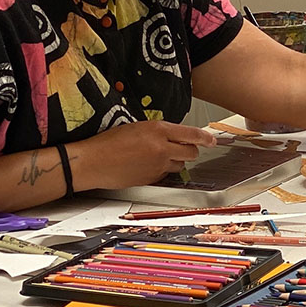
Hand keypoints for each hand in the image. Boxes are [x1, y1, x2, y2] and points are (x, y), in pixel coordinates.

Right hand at [78, 120, 215, 189]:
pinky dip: (162, 170)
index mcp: (158, 130)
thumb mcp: (137, 127)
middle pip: (191, 152)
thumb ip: (158, 131)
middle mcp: (161, 148)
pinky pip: (165, 174)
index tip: (212, 140)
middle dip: (190, 150)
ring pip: (180, 165)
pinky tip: (148, 165)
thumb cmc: (109, 142)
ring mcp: (157, 165)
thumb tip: (173, 136)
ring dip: (176, 161)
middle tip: (184, 148)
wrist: (93, 162)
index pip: (191, 134)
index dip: (205, 138)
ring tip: (160, 156)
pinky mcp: (151, 179)